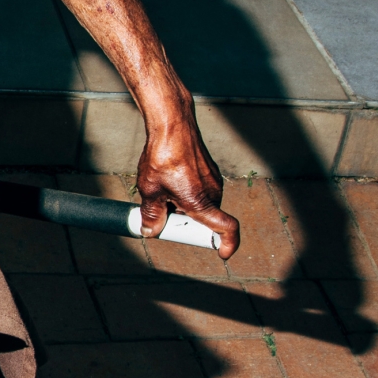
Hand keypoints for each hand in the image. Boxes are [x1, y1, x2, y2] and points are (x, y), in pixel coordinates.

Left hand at [136, 106, 239, 258]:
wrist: (172, 124)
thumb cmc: (163, 155)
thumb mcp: (150, 191)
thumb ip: (152, 215)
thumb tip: (151, 231)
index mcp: (202, 201)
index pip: (226, 228)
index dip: (227, 244)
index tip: (222, 253)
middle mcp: (213, 192)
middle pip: (205, 219)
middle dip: (185, 222)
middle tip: (163, 214)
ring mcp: (213, 180)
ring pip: (200, 204)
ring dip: (183, 206)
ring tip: (162, 191)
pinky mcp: (209, 170)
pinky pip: (200, 190)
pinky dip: (186, 193)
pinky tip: (168, 180)